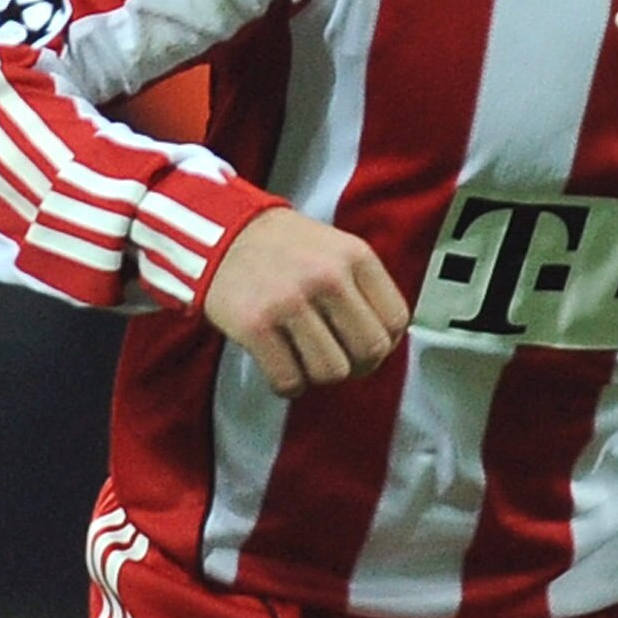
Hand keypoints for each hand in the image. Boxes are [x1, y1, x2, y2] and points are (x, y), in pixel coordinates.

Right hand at [204, 206, 410, 398]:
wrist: (220, 232)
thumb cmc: (284, 248)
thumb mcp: (336, 248)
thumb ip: (364, 289)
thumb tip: (387, 342)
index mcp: (355, 256)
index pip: (397, 321)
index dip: (385, 343)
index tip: (363, 344)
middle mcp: (327, 276)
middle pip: (370, 351)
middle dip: (358, 366)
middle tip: (337, 359)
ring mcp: (290, 301)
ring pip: (332, 372)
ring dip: (319, 375)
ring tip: (304, 357)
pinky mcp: (256, 325)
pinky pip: (289, 381)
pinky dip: (287, 384)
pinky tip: (280, 364)